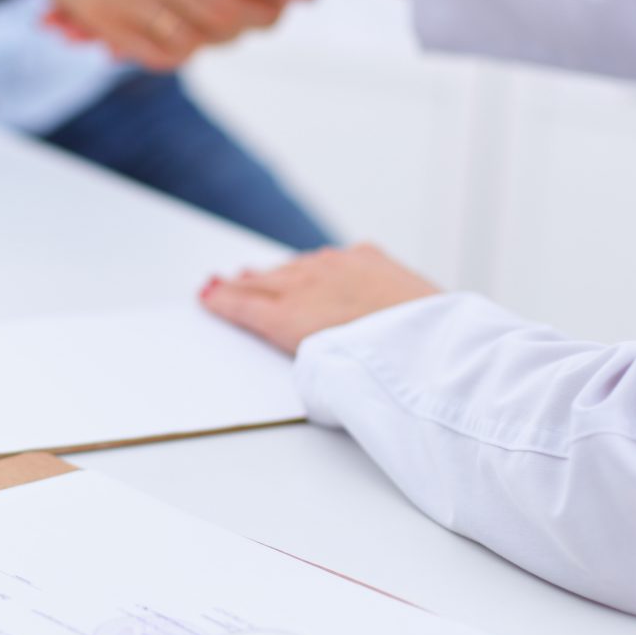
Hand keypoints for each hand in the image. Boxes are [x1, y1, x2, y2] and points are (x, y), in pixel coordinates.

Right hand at [200, 243, 440, 355]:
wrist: (429, 343)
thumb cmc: (379, 370)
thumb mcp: (325, 378)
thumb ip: (306, 363)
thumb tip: (305, 363)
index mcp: (289, 315)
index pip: (244, 304)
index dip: (222, 299)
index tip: (206, 295)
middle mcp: (308, 283)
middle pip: (264, 280)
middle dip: (240, 282)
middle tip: (221, 281)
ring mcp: (340, 265)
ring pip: (297, 265)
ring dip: (277, 271)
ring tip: (259, 273)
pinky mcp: (371, 258)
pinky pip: (335, 257)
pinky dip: (319, 262)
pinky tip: (317, 263)